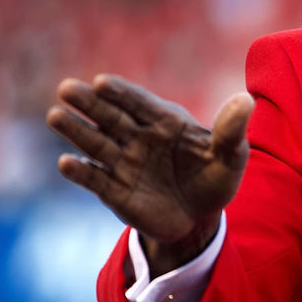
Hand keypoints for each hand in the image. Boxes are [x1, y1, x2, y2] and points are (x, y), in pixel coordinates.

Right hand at [46, 74, 253, 273]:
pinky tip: (65, 162)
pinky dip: (80, 171)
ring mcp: (124, 163)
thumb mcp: (232, 156)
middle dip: (88, 103)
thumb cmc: (215, 178)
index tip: (103, 83)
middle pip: (110, 117)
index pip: (140, 102)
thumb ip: (232, 130)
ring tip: (56, 115)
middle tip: (66, 88)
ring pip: (96, 143)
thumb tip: (246, 101)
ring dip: (76, 130)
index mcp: (165, 121)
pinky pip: (95, 179)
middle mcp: (139, 137)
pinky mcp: (115, 191)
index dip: (122, 93)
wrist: (201, 218)